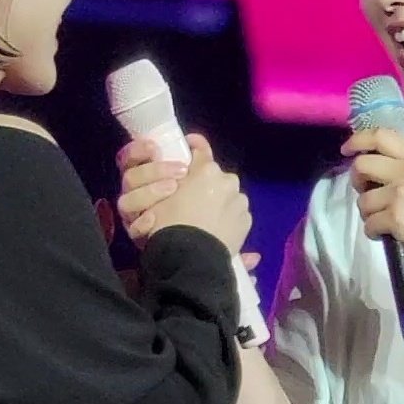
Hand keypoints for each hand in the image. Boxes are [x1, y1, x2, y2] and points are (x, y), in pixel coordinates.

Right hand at [117, 133, 250, 255]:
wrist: (191, 258)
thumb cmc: (168, 224)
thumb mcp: (157, 199)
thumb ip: (170, 180)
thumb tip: (180, 170)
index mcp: (205, 170)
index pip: (200, 149)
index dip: (194, 146)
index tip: (190, 145)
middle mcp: (227, 180)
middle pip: (214, 175)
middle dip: (204, 183)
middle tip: (190, 198)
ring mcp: (239, 201)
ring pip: (227, 195)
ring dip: (216, 201)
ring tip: (201, 219)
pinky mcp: (246, 221)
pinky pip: (235, 214)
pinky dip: (226, 218)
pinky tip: (213, 230)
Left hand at [340, 128, 403, 273]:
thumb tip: (373, 169)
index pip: (382, 135)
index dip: (358, 140)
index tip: (347, 149)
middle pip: (362, 165)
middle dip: (357, 181)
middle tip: (366, 192)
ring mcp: (400, 194)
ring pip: (362, 200)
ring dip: (368, 213)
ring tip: (383, 220)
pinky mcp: (395, 217)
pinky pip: (368, 224)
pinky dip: (373, 232)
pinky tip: (386, 234)